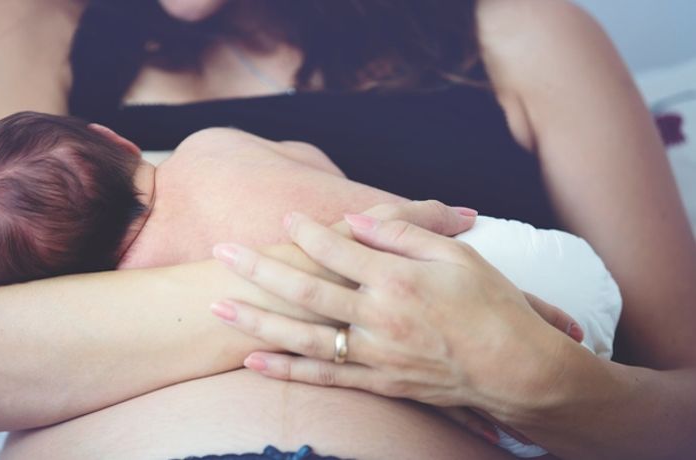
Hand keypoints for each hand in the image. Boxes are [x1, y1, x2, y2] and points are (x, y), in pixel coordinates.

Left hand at [210, 212, 577, 411]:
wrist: (516, 371)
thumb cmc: (492, 306)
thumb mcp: (458, 256)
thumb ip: (406, 234)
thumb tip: (359, 219)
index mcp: (399, 279)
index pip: (339, 248)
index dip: (308, 231)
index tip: (285, 218)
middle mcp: (379, 316)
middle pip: (307, 288)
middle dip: (260, 268)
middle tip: (223, 252)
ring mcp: (375, 353)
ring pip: (303, 335)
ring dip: (257, 319)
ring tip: (218, 305)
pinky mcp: (378, 382)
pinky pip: (324, 377)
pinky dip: (286, 370)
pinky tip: (252, 361)